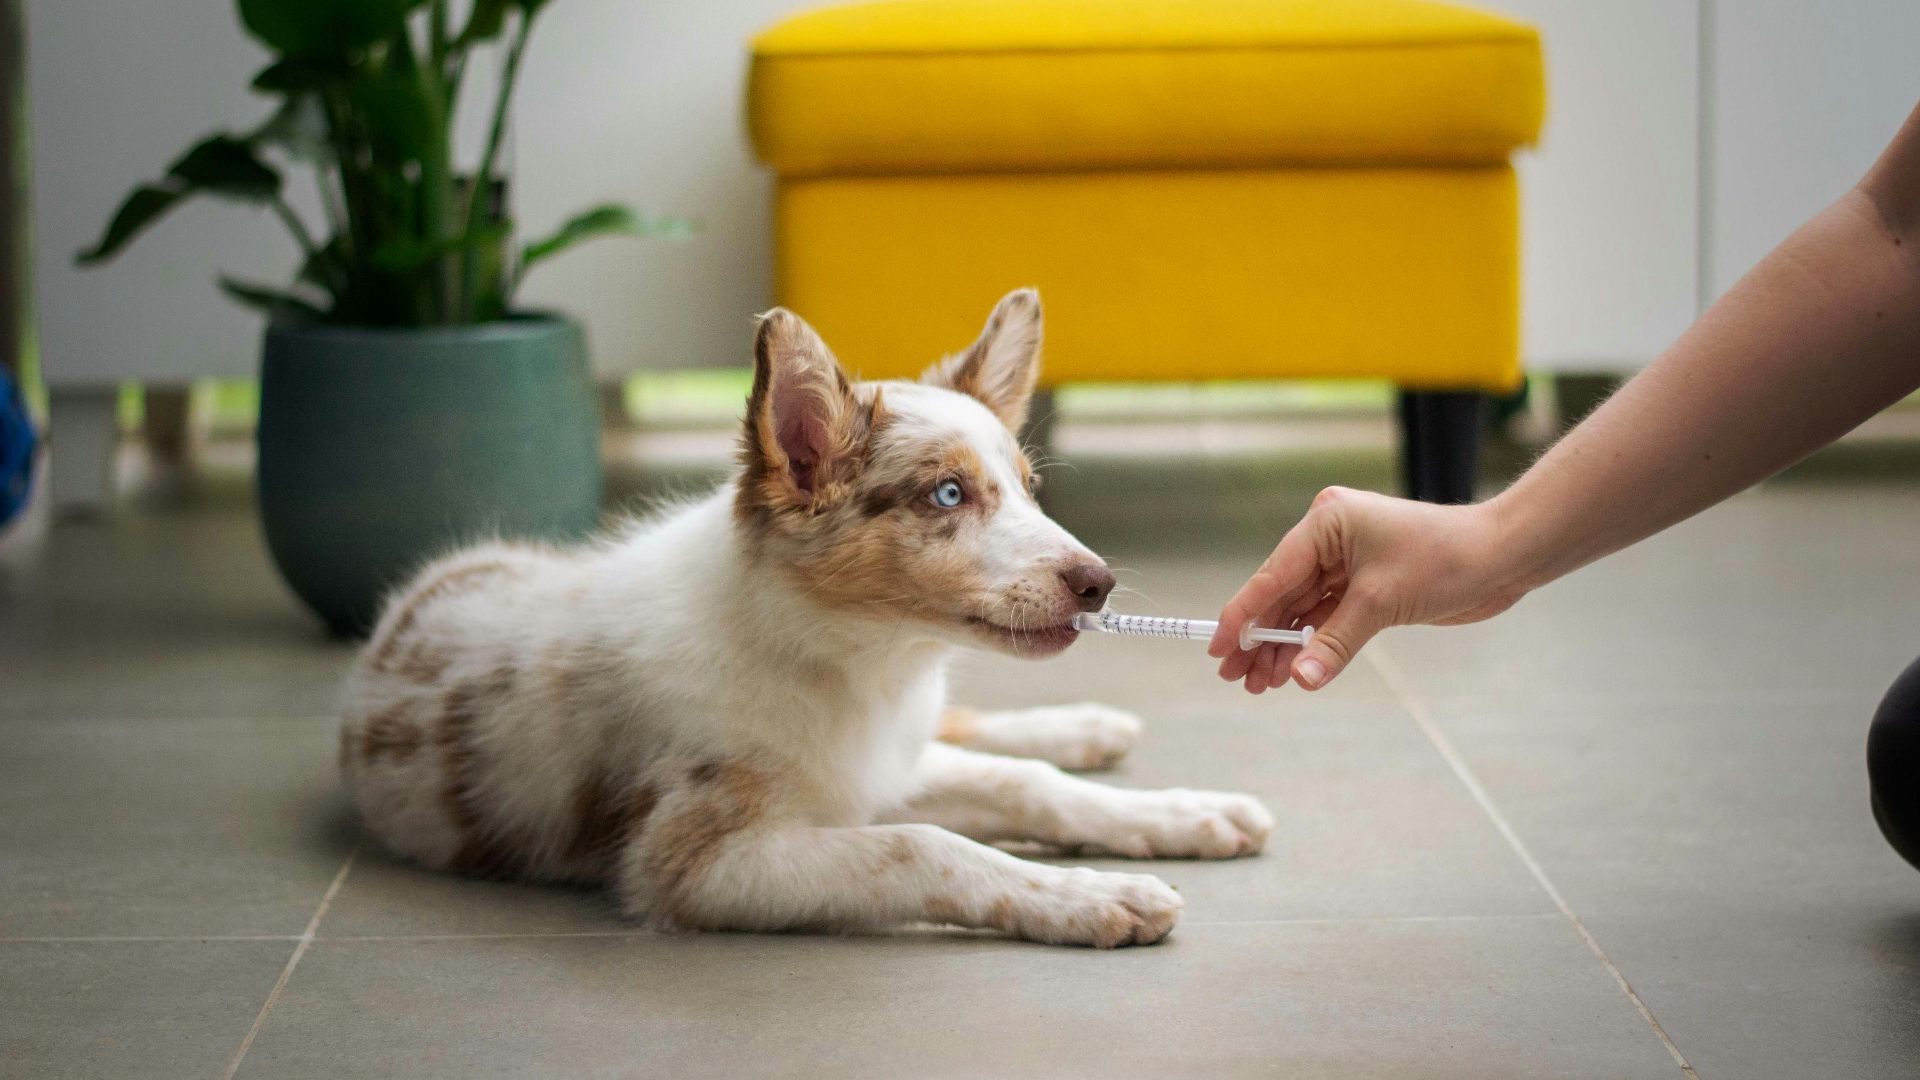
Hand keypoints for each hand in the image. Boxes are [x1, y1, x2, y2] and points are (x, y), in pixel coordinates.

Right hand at [1206, 487, 1528, 692]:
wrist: (1502, 557)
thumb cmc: (1446, 559)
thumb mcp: (1381, 602)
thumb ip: (1335, 642)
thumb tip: (1300, 679)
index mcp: (1326, 522)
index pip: (1272, 575)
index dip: (1242, 615)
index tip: (1217, 648)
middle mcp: (1330, 538)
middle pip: (1281, 595)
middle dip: (1260, 639)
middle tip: (1235, 678)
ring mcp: (1347, 561)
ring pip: (1301, 610)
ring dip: (1283, 647)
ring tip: (1260, 685)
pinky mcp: (1365, 584)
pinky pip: (1326, 616)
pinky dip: (1311, 643)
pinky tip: (1293, 670)